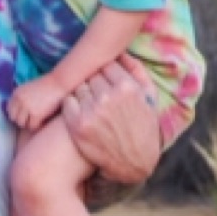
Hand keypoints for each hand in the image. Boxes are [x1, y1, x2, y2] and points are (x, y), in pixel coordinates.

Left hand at [6, 75, 64, 132]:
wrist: (60, 82)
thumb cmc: (48, 85)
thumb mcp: (29, 88)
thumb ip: (21, 97)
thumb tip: (18, 110)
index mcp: (16, 93)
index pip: (9, 110)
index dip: (17, 114)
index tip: (24, 115)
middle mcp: (19, 100)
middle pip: (14, 118)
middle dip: (22, 120)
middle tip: (31, 119)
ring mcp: (27, 107)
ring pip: (22, 124)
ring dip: (29, 124)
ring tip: (37, 120)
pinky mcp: (36, 114)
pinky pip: (32, 126)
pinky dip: (38, 125)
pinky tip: (43, 121)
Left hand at [63, 59, 161, 189]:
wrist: (133, 163)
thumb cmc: (143, 128)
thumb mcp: (149, 98)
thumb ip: (137, 71)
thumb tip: (120, 52)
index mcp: (128, 87)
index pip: (106, 64)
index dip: (105, 72)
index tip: (105, 81)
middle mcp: (109, 97)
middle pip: (90, 74)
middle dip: (93, 81)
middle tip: (96, 92)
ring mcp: (92, 110)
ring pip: (78, 87)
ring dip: (81, 92)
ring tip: (89, 104)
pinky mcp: (77, 124)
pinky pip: (67, 102)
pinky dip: (70, 105)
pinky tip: (79, 113)